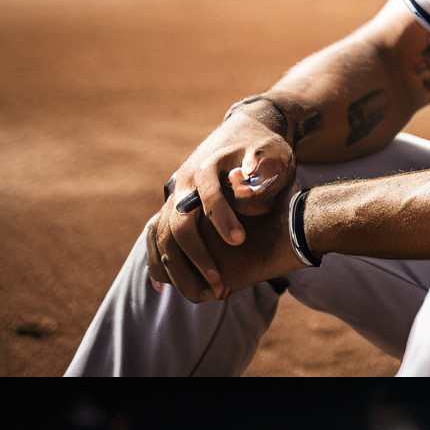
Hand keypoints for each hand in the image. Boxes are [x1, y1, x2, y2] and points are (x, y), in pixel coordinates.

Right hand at [149, 110, 295, 296]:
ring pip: (163, 238)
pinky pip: (157, 240)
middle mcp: (183, 185)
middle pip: (179, 225)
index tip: (239, 241)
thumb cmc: (264, 149)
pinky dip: (157, 262)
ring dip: (180, 270)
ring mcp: (174, 199)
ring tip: (206, 294)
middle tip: (222, 284)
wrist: (243, 136)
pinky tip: (161, 286)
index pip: (209, 195)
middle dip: (199, 257)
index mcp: (207, 167)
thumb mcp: (273, 153)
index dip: (222, 219)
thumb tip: (244, 189)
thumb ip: (264, 169)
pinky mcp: (173, 211)